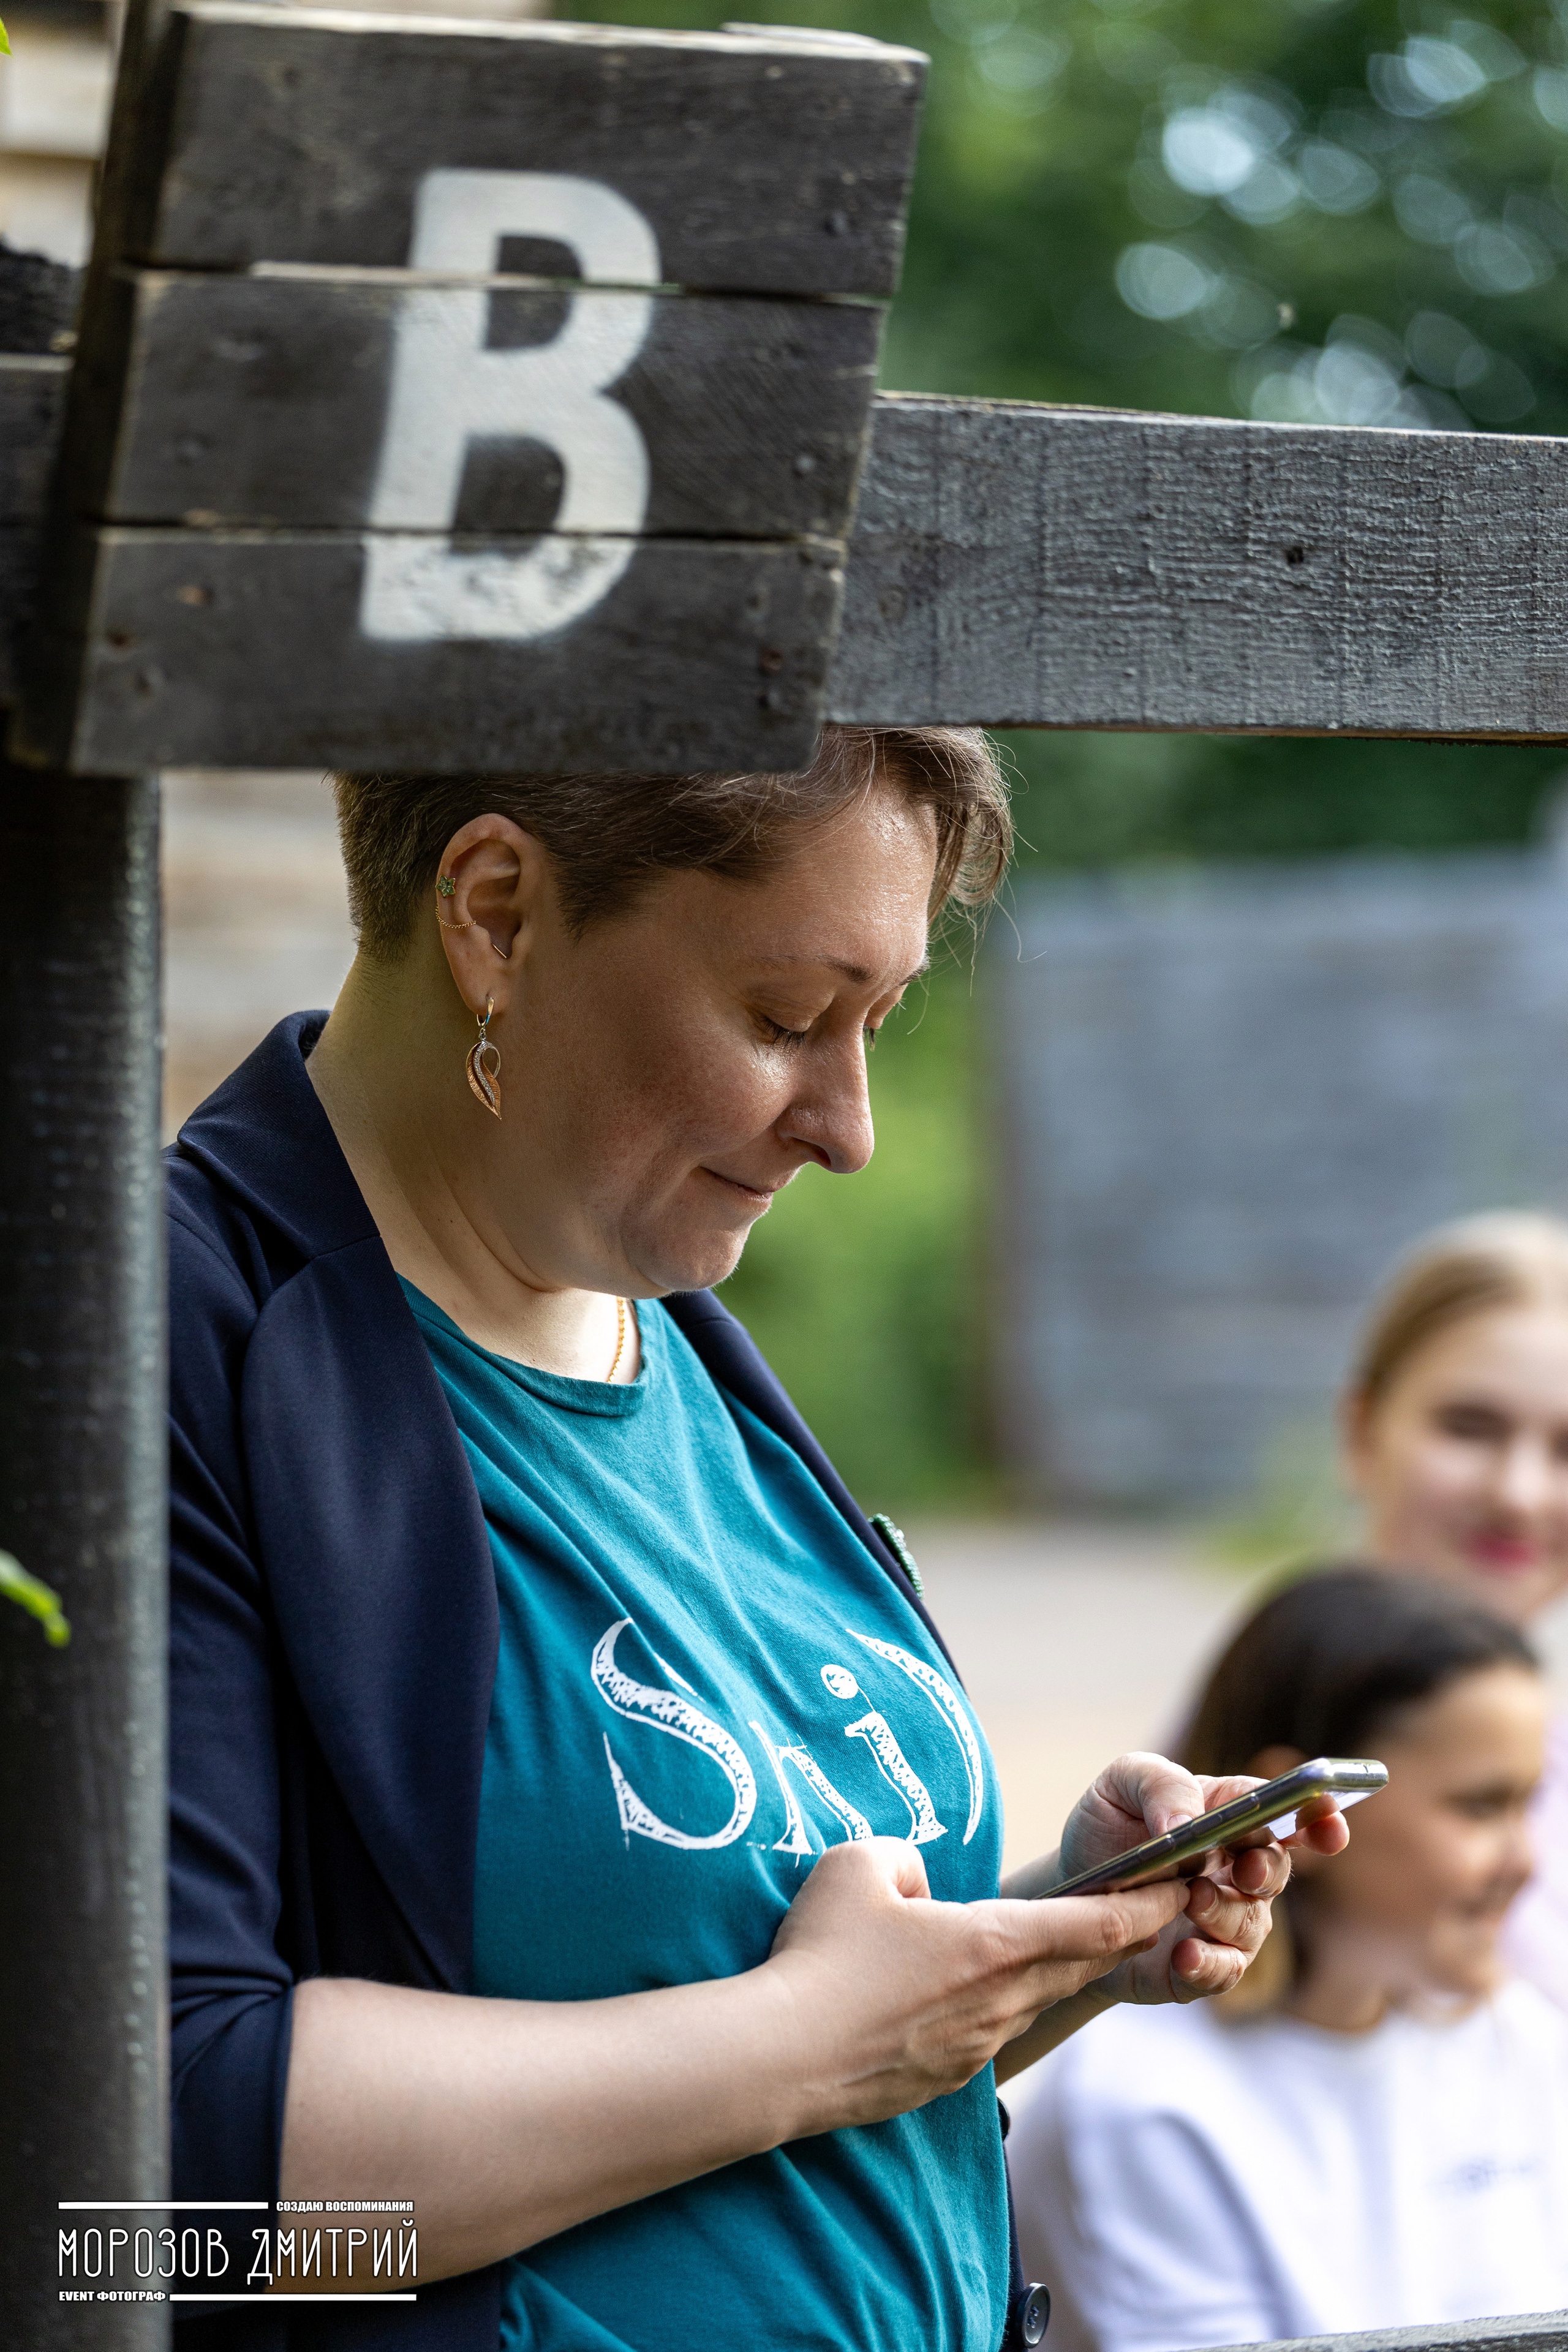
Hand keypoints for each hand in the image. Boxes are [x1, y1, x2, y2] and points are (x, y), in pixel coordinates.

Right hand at [763, 1835, 1189, 2133]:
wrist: (785, 2055)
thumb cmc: (825, 1954)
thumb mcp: (860, 1864)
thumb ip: (906, 1858)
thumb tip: (923, 1888)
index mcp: (996, 1943)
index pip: (1100, 1922)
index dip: (1148, 1902)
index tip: (1182, 1885)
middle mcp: (1003, 2000)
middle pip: (1083, 1966)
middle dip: (1120, 1934)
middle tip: (1147, 1909)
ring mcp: (977, 2045)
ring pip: (1037, 2000)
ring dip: (1059, 1971)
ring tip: (1064, 1943)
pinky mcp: (947, 2077)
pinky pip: (991, 2029)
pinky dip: (1002, 2004)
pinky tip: (969, 1991)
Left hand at [1059, 1754, 1348, 2004]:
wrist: (1069, 1896)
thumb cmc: (1105, 1831)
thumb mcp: (1120, 1785)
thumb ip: (1161, 1785)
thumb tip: (1187, 1824)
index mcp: (1228, 1817)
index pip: (1285, 1814)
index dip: (1317, 1816)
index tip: (1330, 1820)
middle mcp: (1237, 1870)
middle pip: (1276, 1870)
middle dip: (1266, 1869)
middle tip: (1241, 1869)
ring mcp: (1224, 1921)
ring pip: (1251, 1924)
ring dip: (1225, 1913)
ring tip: (1189, 1900)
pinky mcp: (1200, 1966)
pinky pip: (1222, 1972)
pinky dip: (1207, 1965)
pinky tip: (1182, 1954)